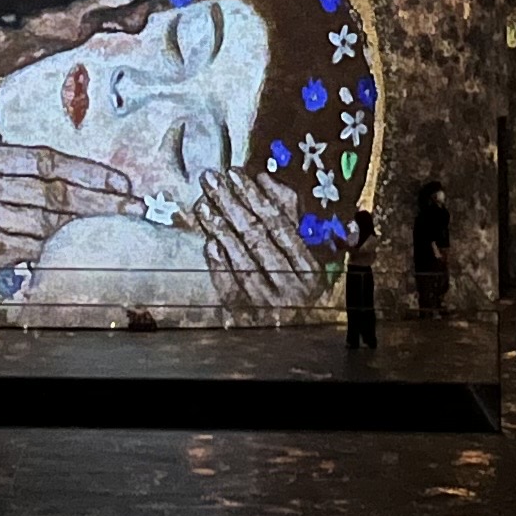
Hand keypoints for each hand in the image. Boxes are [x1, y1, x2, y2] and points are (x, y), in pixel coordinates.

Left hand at [183, 165, 323, 315]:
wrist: (294, 341)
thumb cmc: (300, 286)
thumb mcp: (309, 253)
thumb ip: (292, 216)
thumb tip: (267, 180)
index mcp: (311, 270)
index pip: (281, 224)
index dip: (257, 196)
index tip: (238, 174)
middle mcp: (293, 288)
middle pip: (257, 237)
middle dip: (232, 204)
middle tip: (212, 180)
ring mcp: (269, 305)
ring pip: (242, 259)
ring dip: (221, 228)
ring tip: (204, 204)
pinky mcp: (248, 318)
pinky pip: (231, 287)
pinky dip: (219, 264)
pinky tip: (210, 242)